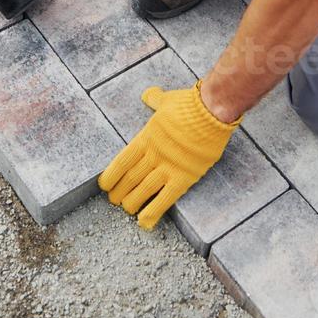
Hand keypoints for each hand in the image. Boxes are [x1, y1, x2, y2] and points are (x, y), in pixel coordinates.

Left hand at [98, 83, 238, 229]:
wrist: (212, 111)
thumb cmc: (190, 104)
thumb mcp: (167, 100)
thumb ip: (155, 100)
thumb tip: (148, 94)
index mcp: (147, 137)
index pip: (122, 161)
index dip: (111, 175)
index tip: (104, 185)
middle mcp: (153, 155)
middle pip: (130, 178)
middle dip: (120, 192)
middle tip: (114, 201)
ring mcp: (168, 167)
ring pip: (144, 191)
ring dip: (133, 203)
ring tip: (127, 210)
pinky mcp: (184, 177)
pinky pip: (165, 199)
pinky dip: (153, 212)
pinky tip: (144, 222)